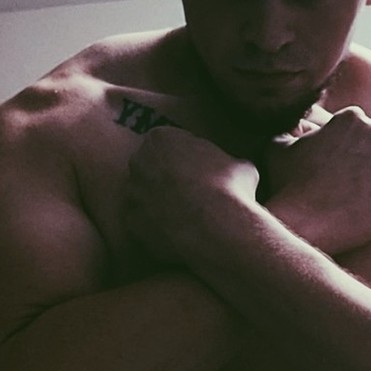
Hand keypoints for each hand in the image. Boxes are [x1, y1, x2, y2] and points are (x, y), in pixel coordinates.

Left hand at [124, 128, 259, 264]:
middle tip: (190, 192)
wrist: (219, 228)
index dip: (186, 156)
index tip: (200, 169)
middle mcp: (138, 161)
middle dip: (166, 177)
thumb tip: (235, 168)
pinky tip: (178, 233)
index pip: (170, 143)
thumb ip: (225, 161)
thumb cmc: (231, 190)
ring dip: (159, 203)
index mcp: (160, 138)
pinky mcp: (131, 223)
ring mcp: (131, 193)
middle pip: (151, 167)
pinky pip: (143, 223)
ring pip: (144, 195)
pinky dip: (156, 227)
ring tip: (185, 215)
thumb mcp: (240, 164)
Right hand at [261, 107, 370, 254]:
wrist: (303, 223)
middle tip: (346, 182)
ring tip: (354, 200)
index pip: (357, 127)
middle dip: (366, 160)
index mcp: (353, 118)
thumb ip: (292, 130)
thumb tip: (298, 127)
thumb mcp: (278, 146)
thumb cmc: (287, 184)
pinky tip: (364, 213)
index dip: (346, 145)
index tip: (336, 162)